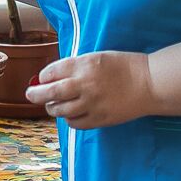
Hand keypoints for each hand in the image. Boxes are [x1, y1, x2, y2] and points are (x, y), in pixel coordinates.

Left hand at [25, 51, 155, 129]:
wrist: (150, 83)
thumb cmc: (125, 66)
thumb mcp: (98, 57)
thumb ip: (76, 66)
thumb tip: (54, 76)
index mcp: (83, 65)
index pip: (51, 72)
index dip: (44, 76)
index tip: (42, 78)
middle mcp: (84, 85)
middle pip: (49, 93)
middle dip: (35, 94)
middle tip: (30, 94)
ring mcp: (91, 104)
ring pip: (60, 110)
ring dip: (52, 107)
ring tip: (52, 105)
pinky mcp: (99, 119)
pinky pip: (75, 123)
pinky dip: (69, 119)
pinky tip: (71, 114)